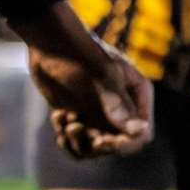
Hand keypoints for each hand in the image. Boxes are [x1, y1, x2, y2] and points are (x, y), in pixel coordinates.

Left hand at [14, 3, 152, 157]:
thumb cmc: (79, 51)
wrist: (48, 40)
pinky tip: (58, 116)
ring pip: (95, 148)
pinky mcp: (80, 116)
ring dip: (77, 141)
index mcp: (137, 94)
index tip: (99, 140)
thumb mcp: (101, 76)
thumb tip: (140, 132)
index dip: (123, 144)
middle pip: (117, 146)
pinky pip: (78, 143)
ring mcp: (100, 113)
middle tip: (74, 126)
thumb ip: (118, 105)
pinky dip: (66, 137)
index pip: (141, 135)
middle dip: (95, 142)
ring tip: (64, 119)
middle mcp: (121, 107)